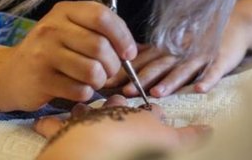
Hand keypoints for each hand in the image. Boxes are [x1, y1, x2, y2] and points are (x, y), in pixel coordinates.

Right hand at [0, 1, 136, 110]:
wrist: (9, 73)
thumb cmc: (50, 51)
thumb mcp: (70, 30)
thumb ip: (99, 31)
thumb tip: (130, 50)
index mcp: (64, 11)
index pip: (102, 16)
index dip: (122, 36)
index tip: (129, 52)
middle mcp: (52, 28)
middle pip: (100, 46)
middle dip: (113, 64)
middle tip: (109, 71)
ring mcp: (43, 54)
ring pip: (92, 70)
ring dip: (100, 80)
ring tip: (94, 80)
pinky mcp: (40, 80)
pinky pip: (79, 90)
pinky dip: (86, 93)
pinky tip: (78, 88)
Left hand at [34, 95, 209, 159]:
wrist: (100, 147)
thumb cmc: (136, 145)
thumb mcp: (169, 142)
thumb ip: (188, 137)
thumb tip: (209, 131)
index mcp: (140, 116)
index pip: (148, 109)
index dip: (150, 111)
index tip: (151, 109)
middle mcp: (115, 112)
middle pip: (117, 104)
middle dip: (116, 104)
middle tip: (115, 105)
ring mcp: (91, 119)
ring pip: (87, 110)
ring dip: (83, 112)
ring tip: (79, 111)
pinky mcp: (66, 129)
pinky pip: (55, 124)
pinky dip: (49, 124)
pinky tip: (42, 122)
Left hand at [120, 18, 249, 96]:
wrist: (235, 24)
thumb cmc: (201, 38)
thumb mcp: (175, 43)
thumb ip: (153, 52)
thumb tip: (123, 58)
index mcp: (169, 49)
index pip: (145, 60)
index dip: (127, 71)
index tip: (109, 81)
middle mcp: (182, 52)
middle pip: (160, 65)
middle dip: (143, 78)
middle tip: (126, 91)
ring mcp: (202, 55)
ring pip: (184, 69)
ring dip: (170, 81)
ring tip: (157, 93)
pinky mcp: (221, 59)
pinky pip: (214, 70)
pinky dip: (207, 79)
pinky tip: (200, 89)